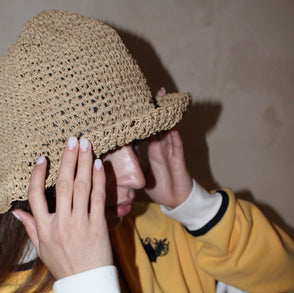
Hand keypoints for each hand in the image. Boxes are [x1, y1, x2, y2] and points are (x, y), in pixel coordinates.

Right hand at [13, 137, 112, 279]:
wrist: (86, 286)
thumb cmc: (64, 267)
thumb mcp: (41, 250)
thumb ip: (30, 228)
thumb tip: (15, 212)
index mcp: (44, 229)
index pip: (35, 196)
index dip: (37, 176)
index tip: (42, 159)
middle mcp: (60, 225)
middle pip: (62, 186)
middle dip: (67, 160)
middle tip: (71, 139)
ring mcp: (80, 225)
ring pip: (81, 188)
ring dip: (83, 163)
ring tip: (86, 144)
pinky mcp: (98, 227)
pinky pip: (98, 199)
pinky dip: (98, 180)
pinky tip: (98, 164)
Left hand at [143, 89, 192, 207]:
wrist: (176, 202)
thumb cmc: (161, 187)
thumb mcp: (142, 175)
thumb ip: (133, 167)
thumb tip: (115, 163)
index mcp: (154, 150)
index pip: (148, 129)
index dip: (144, 116)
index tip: (138, 101)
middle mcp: (163, 148)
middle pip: (159, 125)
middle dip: (158, 108)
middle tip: (156, 90)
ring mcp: (171, 153)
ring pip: (169, 131)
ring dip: (166, 117)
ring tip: (165, 100)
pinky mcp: (178, 162)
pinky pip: (177, 147)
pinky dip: (175, 137)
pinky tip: (172, 126)